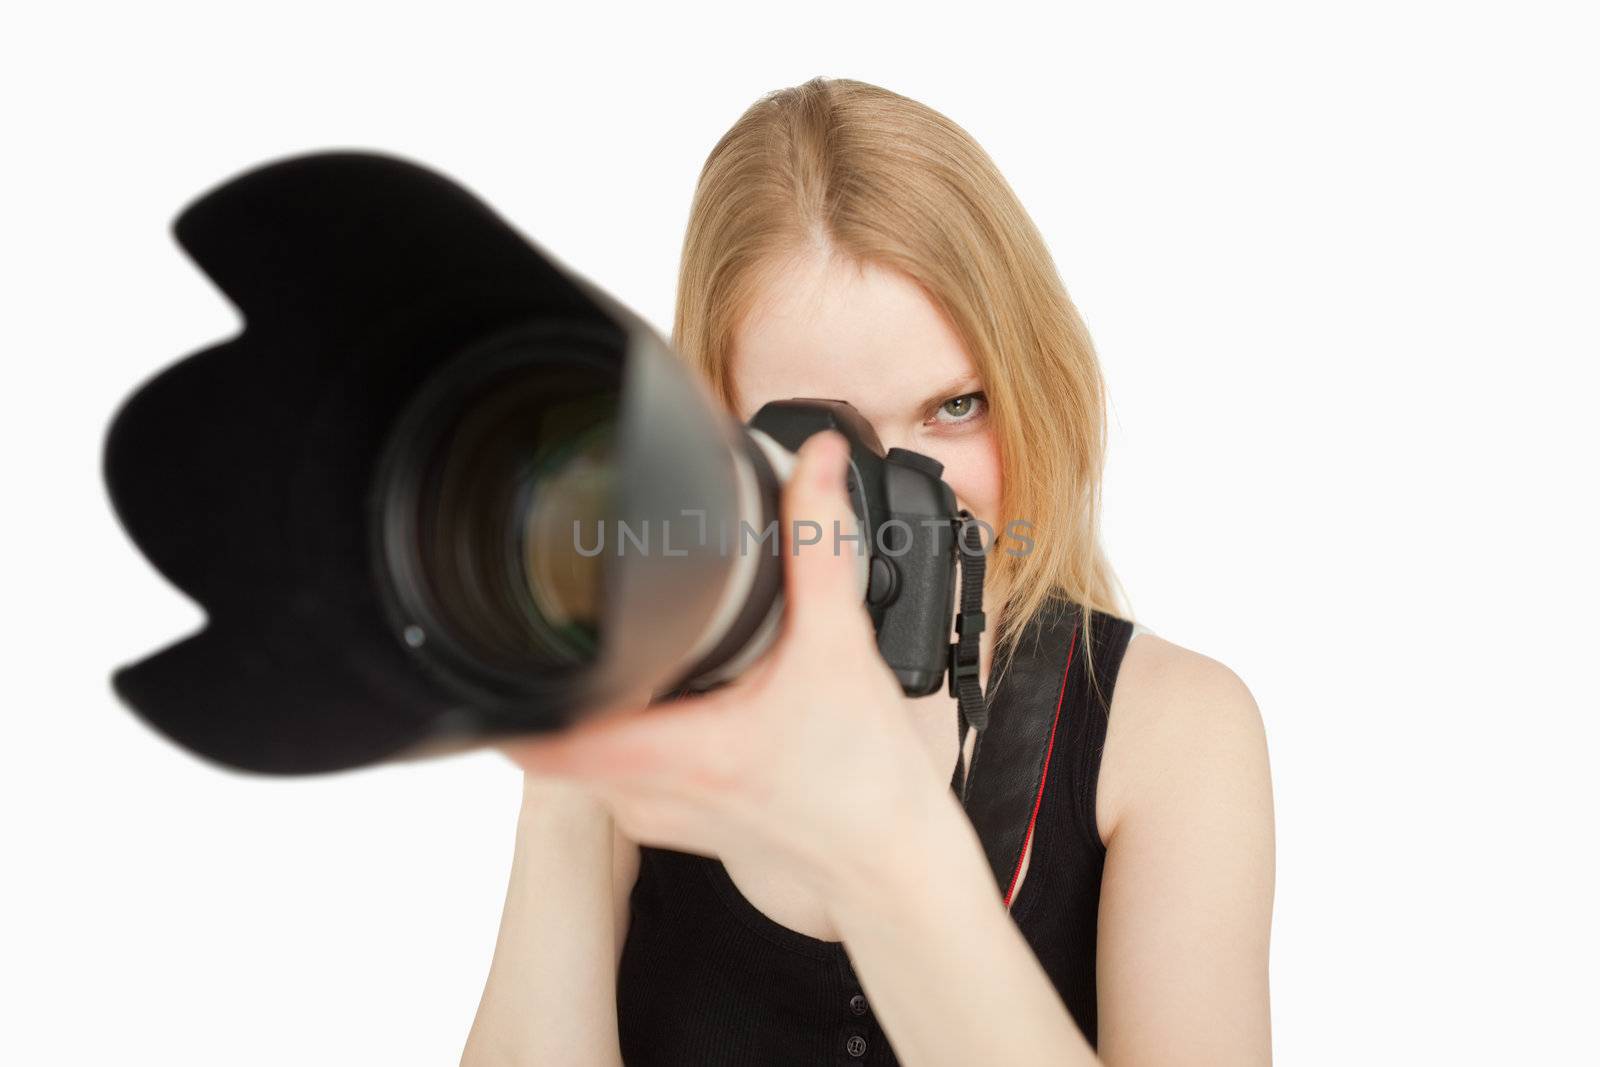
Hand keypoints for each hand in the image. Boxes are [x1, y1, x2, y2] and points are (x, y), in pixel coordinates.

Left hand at [503, 430, 958, 905]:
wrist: (889, 863)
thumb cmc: (866, 784)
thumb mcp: (841, 649)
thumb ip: (819, 547)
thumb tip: (815, 466)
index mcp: (675, 754)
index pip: (537, 735)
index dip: (509, 686)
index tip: (511, 633)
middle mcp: (649, 794)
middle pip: (552, 731)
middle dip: (565, 670)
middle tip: (591, 619)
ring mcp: (657, 816)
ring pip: (584, 753)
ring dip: (598, 702)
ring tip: (640, 652)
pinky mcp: (676, 825)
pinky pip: (620, 773)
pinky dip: (631, 729)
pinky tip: (677, 696)